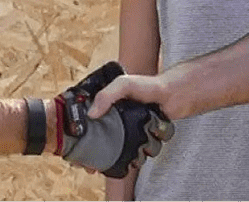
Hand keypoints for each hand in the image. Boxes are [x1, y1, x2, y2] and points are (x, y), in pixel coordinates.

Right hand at [58, 63, 173, 178]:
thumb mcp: (124, 84)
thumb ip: (107, 95)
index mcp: (108, 105)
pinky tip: (132, 158)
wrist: (175, 95)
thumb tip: (91, 114)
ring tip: (107, 160)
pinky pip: (135, 155)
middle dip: (93, 152)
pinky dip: (133, 159)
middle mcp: (117, 119)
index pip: (88, 119)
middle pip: (99, 139)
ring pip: (116, 149)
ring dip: (114, 156)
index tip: (74, 146)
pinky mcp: (143, 141)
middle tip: (88, 163)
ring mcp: (130, 131)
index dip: (79, 133)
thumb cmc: (148, 85)